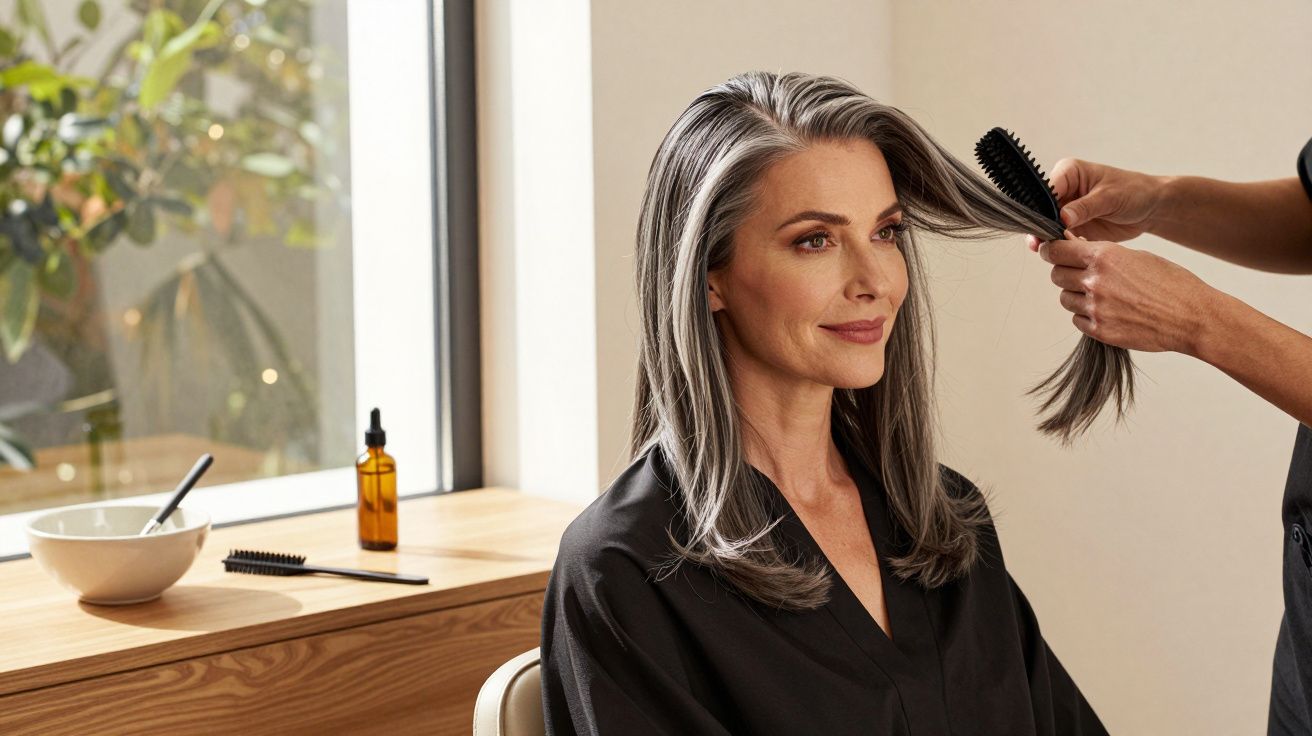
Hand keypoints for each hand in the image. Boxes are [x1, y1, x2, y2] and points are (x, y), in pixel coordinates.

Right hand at [1025, 159, 1165, 251]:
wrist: (1149, 208)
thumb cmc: (1134, 191)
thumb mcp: (1110, 197)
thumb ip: (1085, 207)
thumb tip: (1063, 217)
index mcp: (1068, 173)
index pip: (1045, 190)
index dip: (1041, 207)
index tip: (1043, 224)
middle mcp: (1063, 191)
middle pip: (1041, 210)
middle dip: (1040, 226)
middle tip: (1040, 243)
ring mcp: (1065, 210)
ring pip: (1046, 226)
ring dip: (1047, 239)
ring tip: (1047, 251)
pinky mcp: (1070, 227)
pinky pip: (1058, 238)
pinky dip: (1059, 246)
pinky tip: (1061, 253)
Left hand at [1036, 231, 1217, 355]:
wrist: (1192, 317)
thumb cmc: (1171, 283)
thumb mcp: (1137, 257)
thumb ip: (1104, 255)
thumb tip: (1078, 251)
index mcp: (1105, 256)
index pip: (1057, 251)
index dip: (1051, 251)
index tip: (1051, 252)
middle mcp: (1095, 281)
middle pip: (1056, 275)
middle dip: (1064, 273)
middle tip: (1078, 274)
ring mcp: (1096, 308)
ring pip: (1065, 299)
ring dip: (1076, 296)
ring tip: (1100, 295)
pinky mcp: (1099, 331)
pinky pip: (1077, 320)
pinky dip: (1086, 316)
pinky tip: (1106, 312)